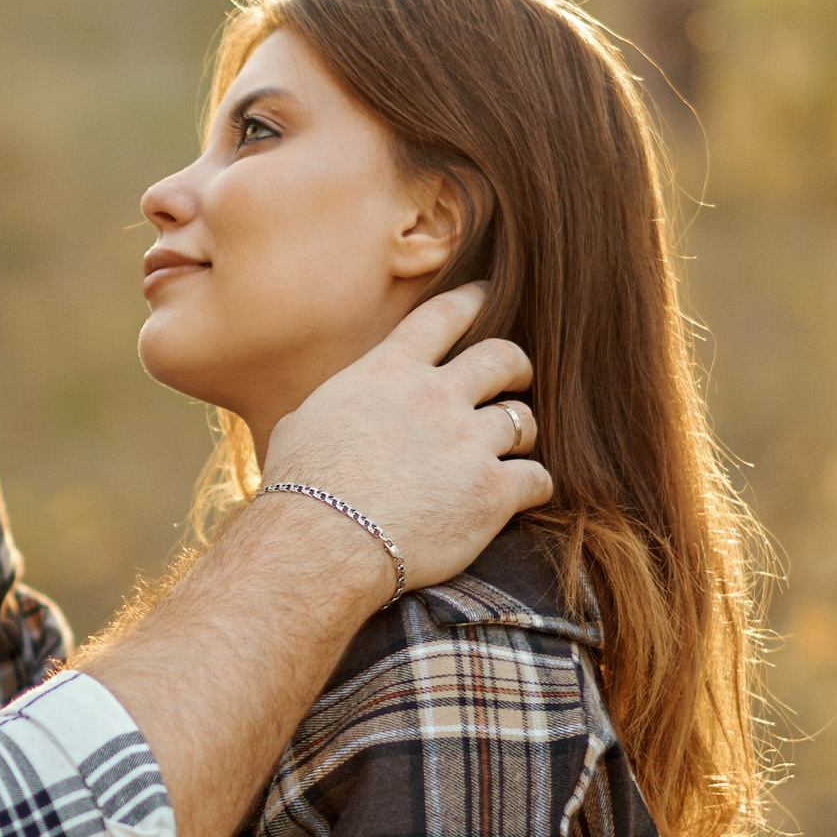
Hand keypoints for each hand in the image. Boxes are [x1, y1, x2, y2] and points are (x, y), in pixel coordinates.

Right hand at [262, 287, 548, 593]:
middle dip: (516, 365)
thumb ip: (333, 407)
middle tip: (516, 379)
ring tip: (514, 449)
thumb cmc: (300, 489)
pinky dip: (534, 485)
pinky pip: (537, 478)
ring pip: (523, 420)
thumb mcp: (301, 424)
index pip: (444, 315)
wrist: (322, 542)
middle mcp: (435, 397)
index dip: (474, 298)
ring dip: (522, 433)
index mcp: (389, 372)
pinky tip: (522, 495)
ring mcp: (468, 442)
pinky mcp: (491, 491)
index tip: (488, 293)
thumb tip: (323, 414)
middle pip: (502, 356)